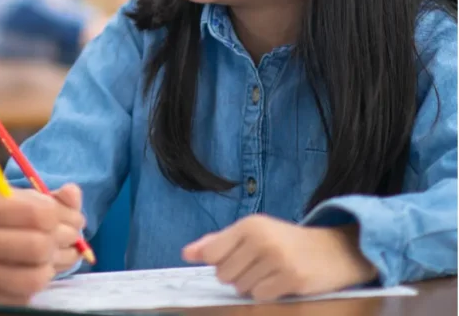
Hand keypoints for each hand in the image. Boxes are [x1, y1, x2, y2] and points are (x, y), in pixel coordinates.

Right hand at [0, 177, 85, 305]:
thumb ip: (23, 193)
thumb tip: (73, 194)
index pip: (35, 212)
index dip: (61, 215)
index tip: (68, 217)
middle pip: (38, 245)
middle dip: (62, 242)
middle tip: (68, 238)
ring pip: (33, 277)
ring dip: (52, 268)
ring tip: (52, 257)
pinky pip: (19, 296)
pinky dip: (35, 285)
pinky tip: (33, 273)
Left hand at [182, 215, 377, 300]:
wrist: (334, 250)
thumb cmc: (287, 242)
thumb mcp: (253, 232)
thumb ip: (218, 242)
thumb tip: (186, 253)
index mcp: (249, 225)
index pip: (212, 254)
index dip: (219, 263)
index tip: (234, 260)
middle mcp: (261, 239)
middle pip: (224, 275)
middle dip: (238, 276)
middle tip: (259, 266)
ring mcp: (277, 259)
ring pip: (242, 288)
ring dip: (254, 286)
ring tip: (272, 273)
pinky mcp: (291, 278)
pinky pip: (261, 296)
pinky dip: (268, 294)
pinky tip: (281, 283)